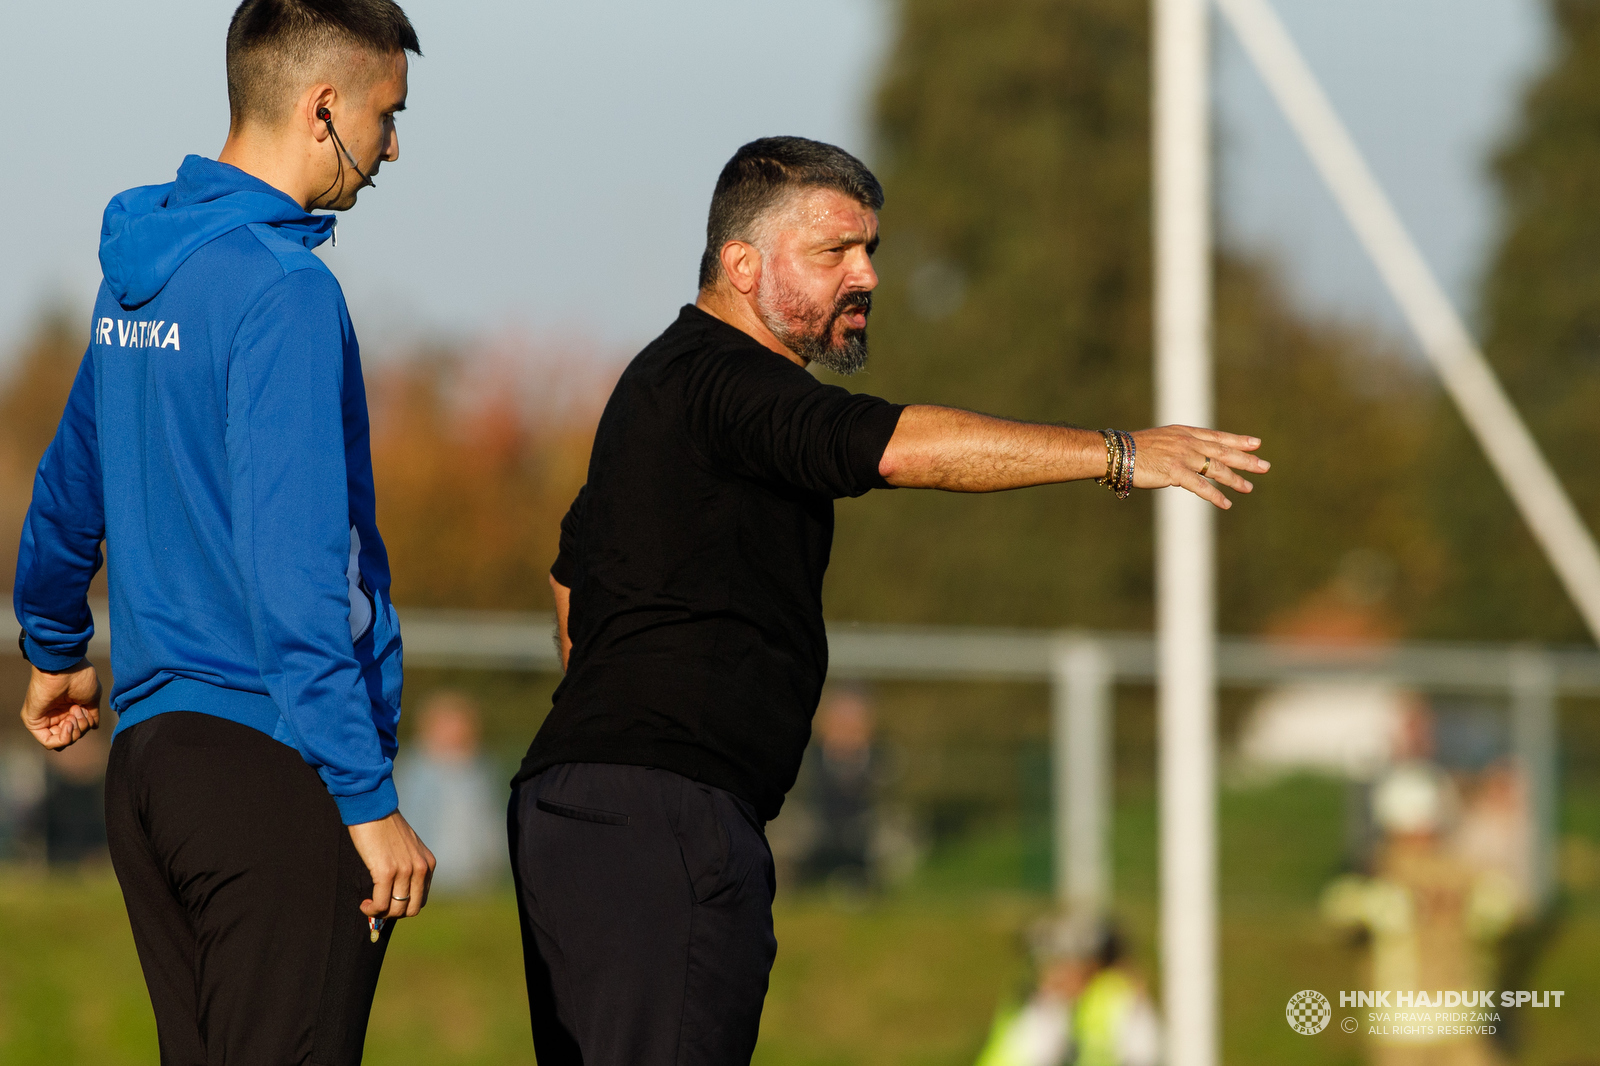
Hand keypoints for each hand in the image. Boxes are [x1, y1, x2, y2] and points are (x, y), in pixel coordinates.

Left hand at [20, 661, 101, 749]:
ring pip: (62, 742)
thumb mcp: (91, 699)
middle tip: (79, 710)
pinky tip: (68, 724)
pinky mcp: (34, 722)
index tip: (86, 711)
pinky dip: (63, 738)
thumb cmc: (80, 677)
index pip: (77, 729)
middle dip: (81, 728)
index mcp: (67, 708)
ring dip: (74, 731)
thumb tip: (94, 726)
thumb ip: (92, 715)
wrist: (65, 668)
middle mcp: (55, 714)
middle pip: (71, 737)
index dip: (85, 726)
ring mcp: (44, 719)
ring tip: (74, 711)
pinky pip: (49, 742)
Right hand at [347, 810, 435, 919]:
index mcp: (428, 864)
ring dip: (380, 913)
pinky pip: (380, 904)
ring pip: (395, 909)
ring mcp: (405, 871)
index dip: (403, 906)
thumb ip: (409, 868)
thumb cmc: (386, 828)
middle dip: (393, 913)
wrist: (373, 810)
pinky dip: (371, 909)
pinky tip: (364, 904)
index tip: (389, 903)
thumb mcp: (407, 849)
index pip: (421, 899)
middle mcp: (420, 868)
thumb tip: (398, 895)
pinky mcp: (386, 872)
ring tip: (369, 906)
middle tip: (378, 907)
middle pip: (411, 909)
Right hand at [1130, 426, 1268, 508]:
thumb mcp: (1162, 441)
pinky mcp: (1175, 472)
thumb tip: (1193, 459)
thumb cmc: (1135, 449)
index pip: (1218, 437)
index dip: (1238, 440)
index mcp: (1185, 433)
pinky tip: (1226, 503)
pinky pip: (1201, 486)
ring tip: (1249, 487)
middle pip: (1223, 451)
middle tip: (1265, 466)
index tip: (1256, 443)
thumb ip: (1180, 447)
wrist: (1117, 453)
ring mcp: (1182, 456)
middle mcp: (1187, 442)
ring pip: (1216, 468)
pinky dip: (1215, 495)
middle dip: (1246, 459)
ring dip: (1234, 479)